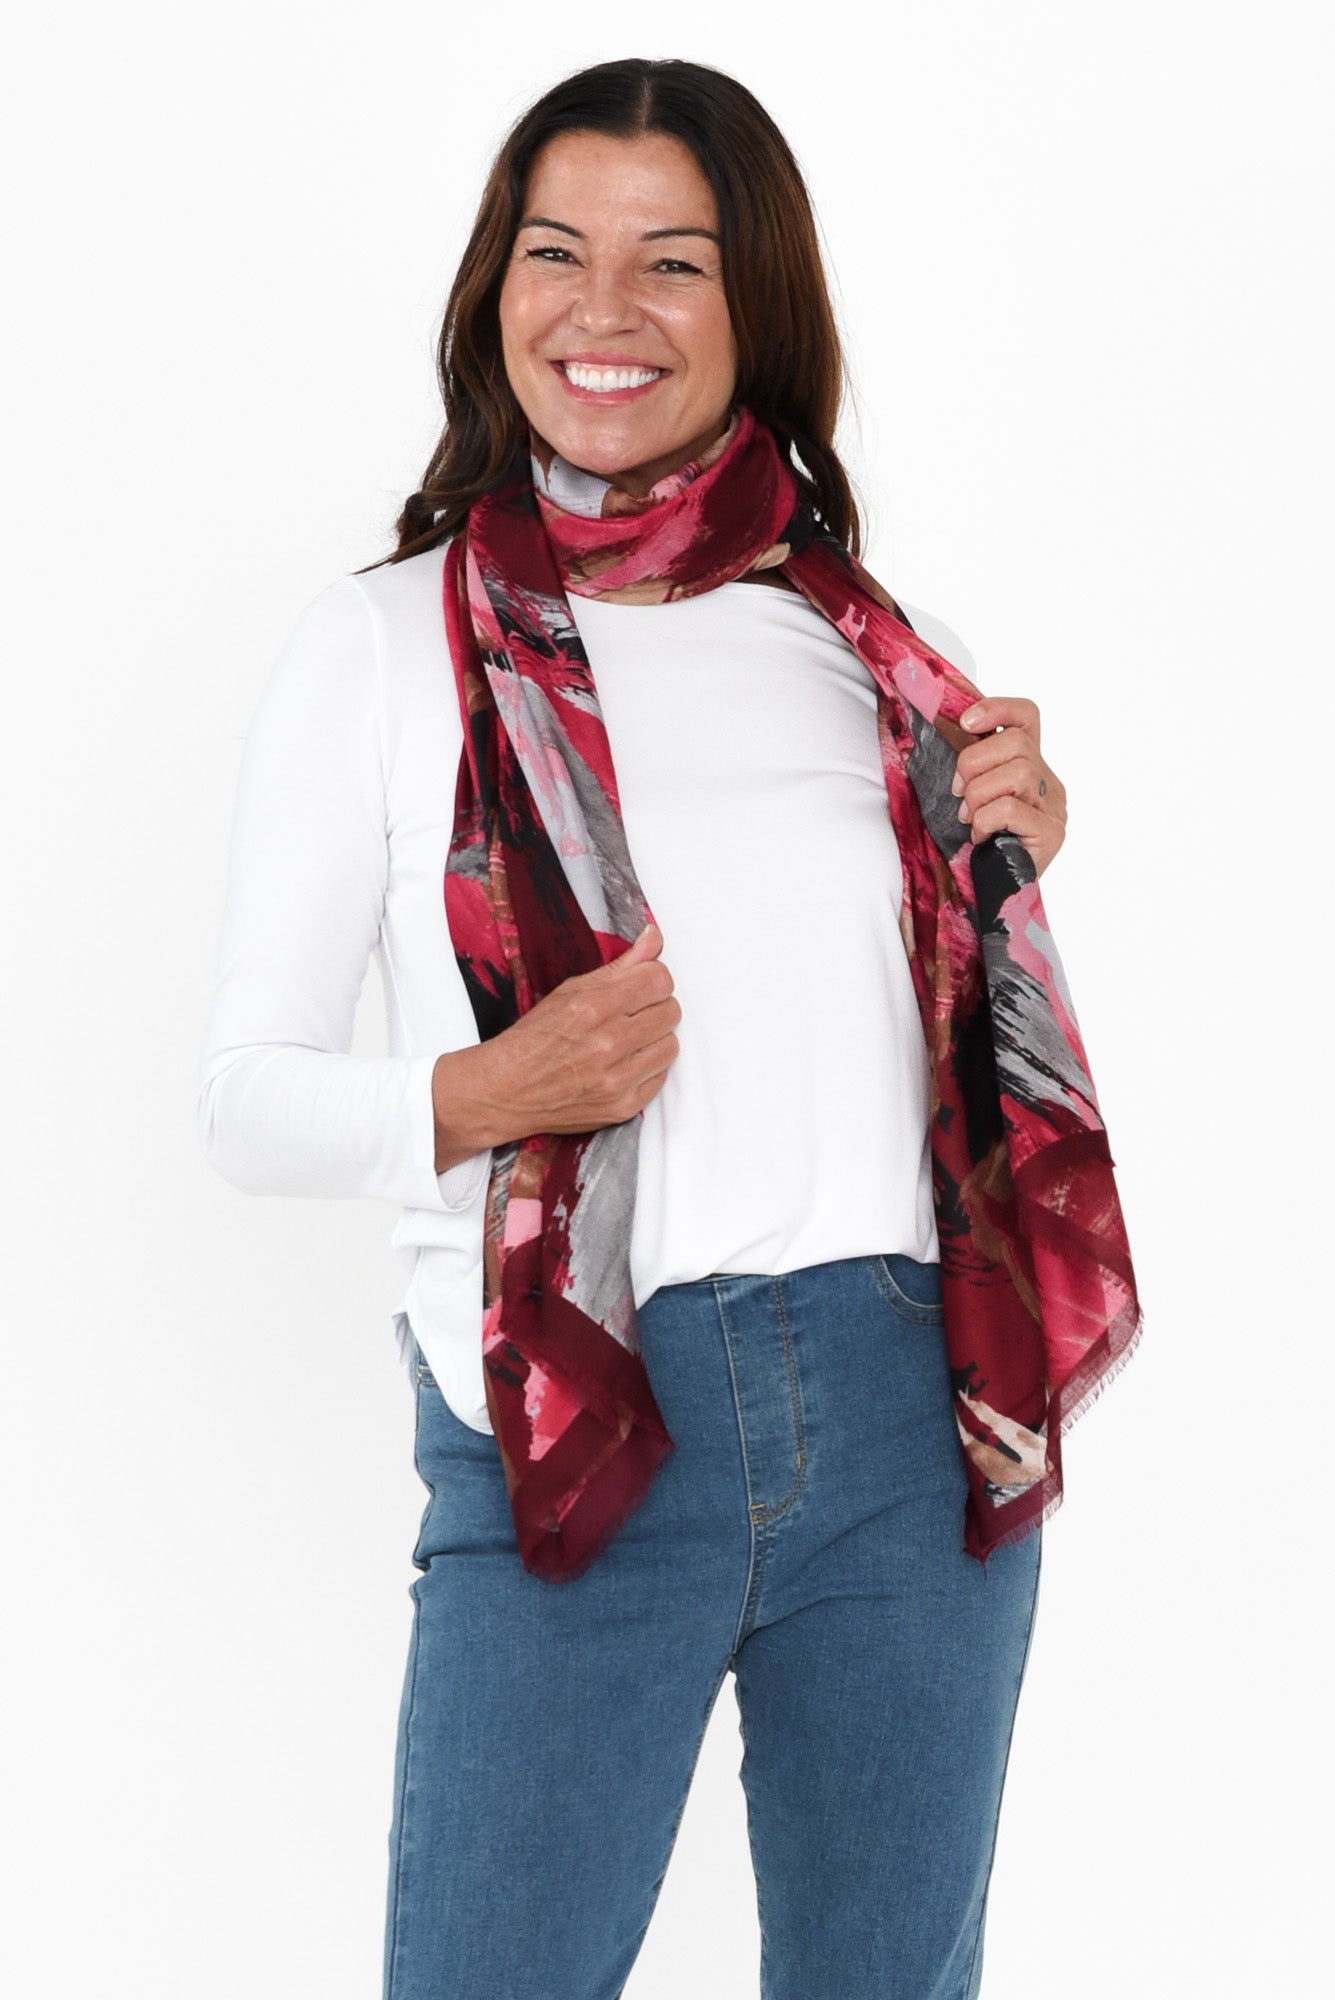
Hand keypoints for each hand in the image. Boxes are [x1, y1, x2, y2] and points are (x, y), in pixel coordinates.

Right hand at [432, 924, 680, 1165]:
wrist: (507, 1091)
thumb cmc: (534, 1040)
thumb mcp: (570, 991)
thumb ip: (620, 965)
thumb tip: (653, 938)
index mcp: (594, 1006)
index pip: (659, 979)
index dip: (652, 979)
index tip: (640, 986)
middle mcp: (608, 1042)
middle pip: (671, 1011)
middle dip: (654, 1008)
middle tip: (630, 1015)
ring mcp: (617, 1078)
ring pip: (671, 1044)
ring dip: (653, 1040)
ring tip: (627, 1040)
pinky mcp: (623, 1105)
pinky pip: (661, 1076)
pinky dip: (647, 1069)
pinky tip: (623, 1064)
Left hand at [952, 696, 1067, 876]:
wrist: (989, 895)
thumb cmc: (977, 844)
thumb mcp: (971, 795)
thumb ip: (972, 767)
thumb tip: (951, 730)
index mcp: (1031, 766)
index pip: (1026, 717)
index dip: (997, 708)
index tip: (964, 722)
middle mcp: (1049, 783)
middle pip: (1016, 742)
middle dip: (974, 762)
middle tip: (958, 792)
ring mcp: (1055, 809)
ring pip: (1017, 772)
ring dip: (979, 794)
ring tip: (970, 818)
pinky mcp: (1052, 834)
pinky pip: (1011, 808)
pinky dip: (985, 819)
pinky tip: (981, 838)